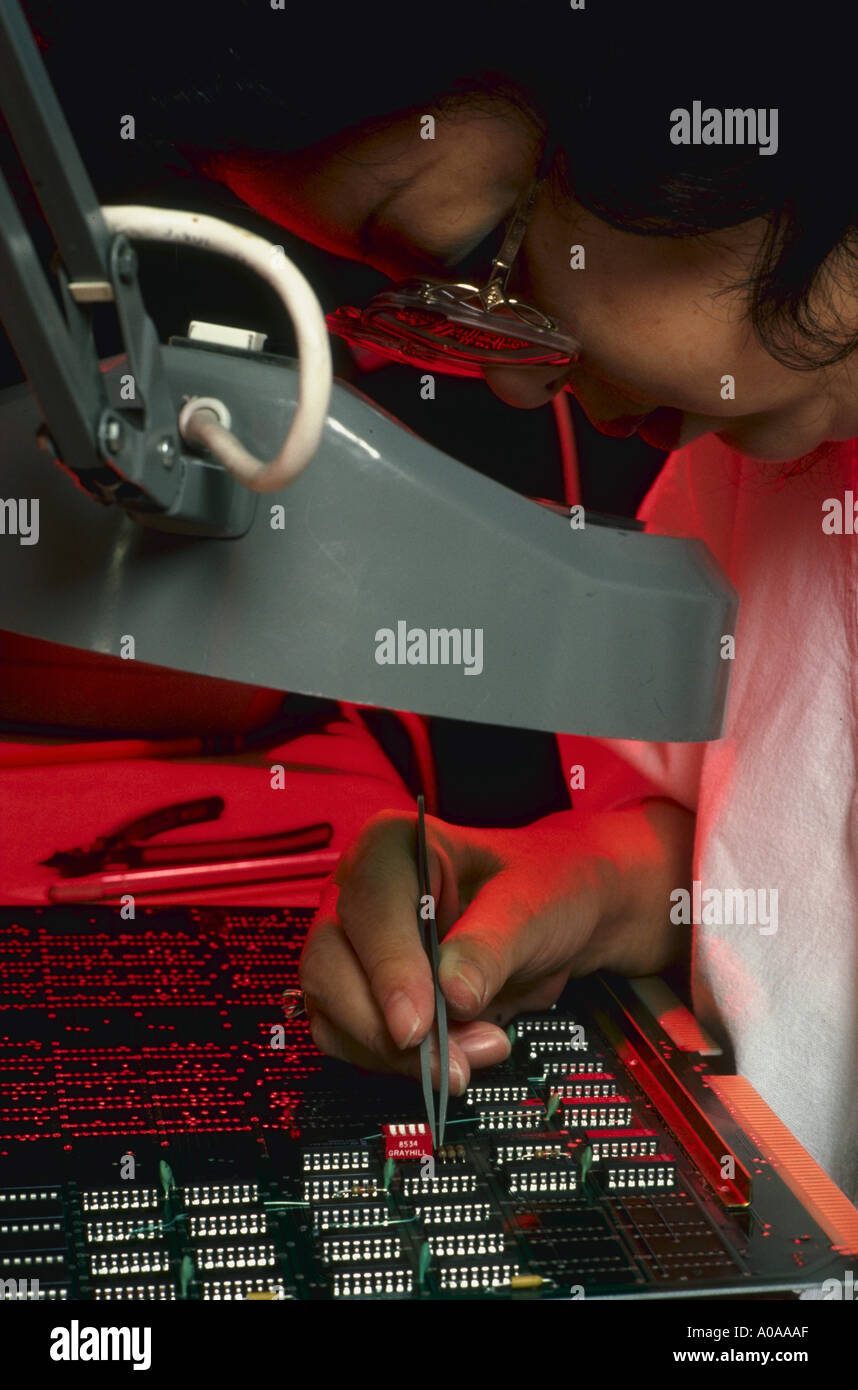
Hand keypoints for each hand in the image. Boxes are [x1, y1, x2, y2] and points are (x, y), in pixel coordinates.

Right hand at [299, 801, 691, 1094]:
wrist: (565, 915)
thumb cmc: (547, 888)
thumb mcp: (535, 904)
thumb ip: (493, 944)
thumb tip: (452, 994)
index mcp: (392, 846)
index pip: (366, 907)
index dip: (388, 969)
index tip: (418, 1025)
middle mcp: (356, 893)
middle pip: (330, 965)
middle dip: (386, 1027)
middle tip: (452, 1063)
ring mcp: (352, 946)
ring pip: (334, 1013)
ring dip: (398, 1054)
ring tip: (474, 1056)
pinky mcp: (361, 994)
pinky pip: (354, 1042)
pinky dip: (401, 1064)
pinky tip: (457, 1057)